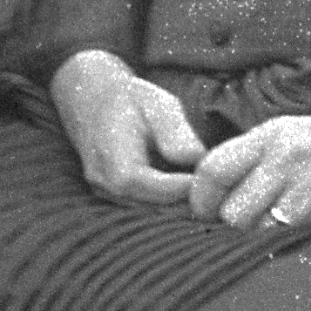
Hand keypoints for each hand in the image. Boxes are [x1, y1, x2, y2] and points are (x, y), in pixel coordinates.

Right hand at [49, 50, 208, 206]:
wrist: (91, 99)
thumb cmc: (130, 99)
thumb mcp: (158, 105)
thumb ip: (177, 134)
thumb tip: (198, 161)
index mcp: (117, 164)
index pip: (162, 191)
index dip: (191, 188)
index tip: (216, 179)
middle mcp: (107, 186)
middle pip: (160, 207)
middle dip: (191, 201)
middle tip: (220, 189)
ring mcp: (107, 195)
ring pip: (154, 211)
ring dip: (181, 204)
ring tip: (208, 189)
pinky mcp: (112, 197)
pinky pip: (145, 206)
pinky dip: (168, 201)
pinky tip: (187, 188)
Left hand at [190, 100, 310, 234]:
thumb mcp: (302, 136)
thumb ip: (260, 158)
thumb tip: (214, 196)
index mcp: (275, 133)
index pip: (212, 169)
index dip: (200, 201)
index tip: (205, 217)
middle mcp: (288, 155)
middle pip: (232, 212)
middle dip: (235, 231)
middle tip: (248, 235)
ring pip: (260, 233)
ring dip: (265, 243)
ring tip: (283, 238)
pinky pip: (297, 242)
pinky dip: (295, 248)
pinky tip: (310, 241)